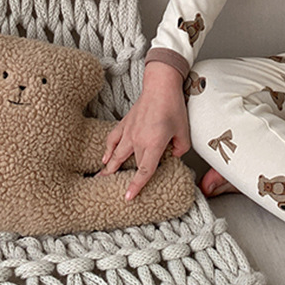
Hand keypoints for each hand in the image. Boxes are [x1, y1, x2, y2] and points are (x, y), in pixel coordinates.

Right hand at [100, 61, 190, 200]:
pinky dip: (107, 149)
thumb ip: (180, 148)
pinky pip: (113, 139)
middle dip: (126, 178)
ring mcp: (129, 131)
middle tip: (118, 192)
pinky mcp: (125, 123)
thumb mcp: (184, 130)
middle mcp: (138, 140)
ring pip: (116, 155)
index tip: (128, 197)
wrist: (160, 86)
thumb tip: (172, 156)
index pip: (144, 170)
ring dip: (109, 168)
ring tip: (100, 179)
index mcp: (154, 144)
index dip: (136, 185)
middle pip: (133, 164)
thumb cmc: (173, 106)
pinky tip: (104, 158)